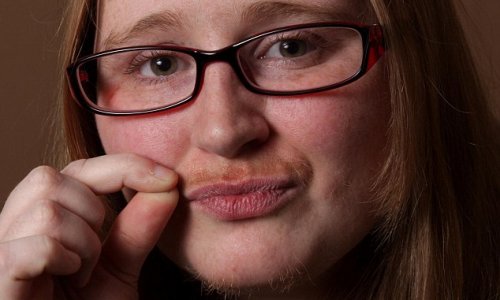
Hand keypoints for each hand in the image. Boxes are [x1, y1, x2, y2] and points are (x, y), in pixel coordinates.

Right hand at [0, 153, 177, 298]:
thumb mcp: (120, 267)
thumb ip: (139, 227)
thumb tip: (169, 183)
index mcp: (42, 219)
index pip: (77, 168)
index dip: (124, 166)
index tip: (168, 179)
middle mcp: (12, 229)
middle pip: (49, 179)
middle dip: (91, 214)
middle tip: (96, 256)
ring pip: (45, 209)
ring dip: (82, 245)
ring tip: (80, 275)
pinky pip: (30, 248)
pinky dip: (59, 260)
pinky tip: (65, 281)